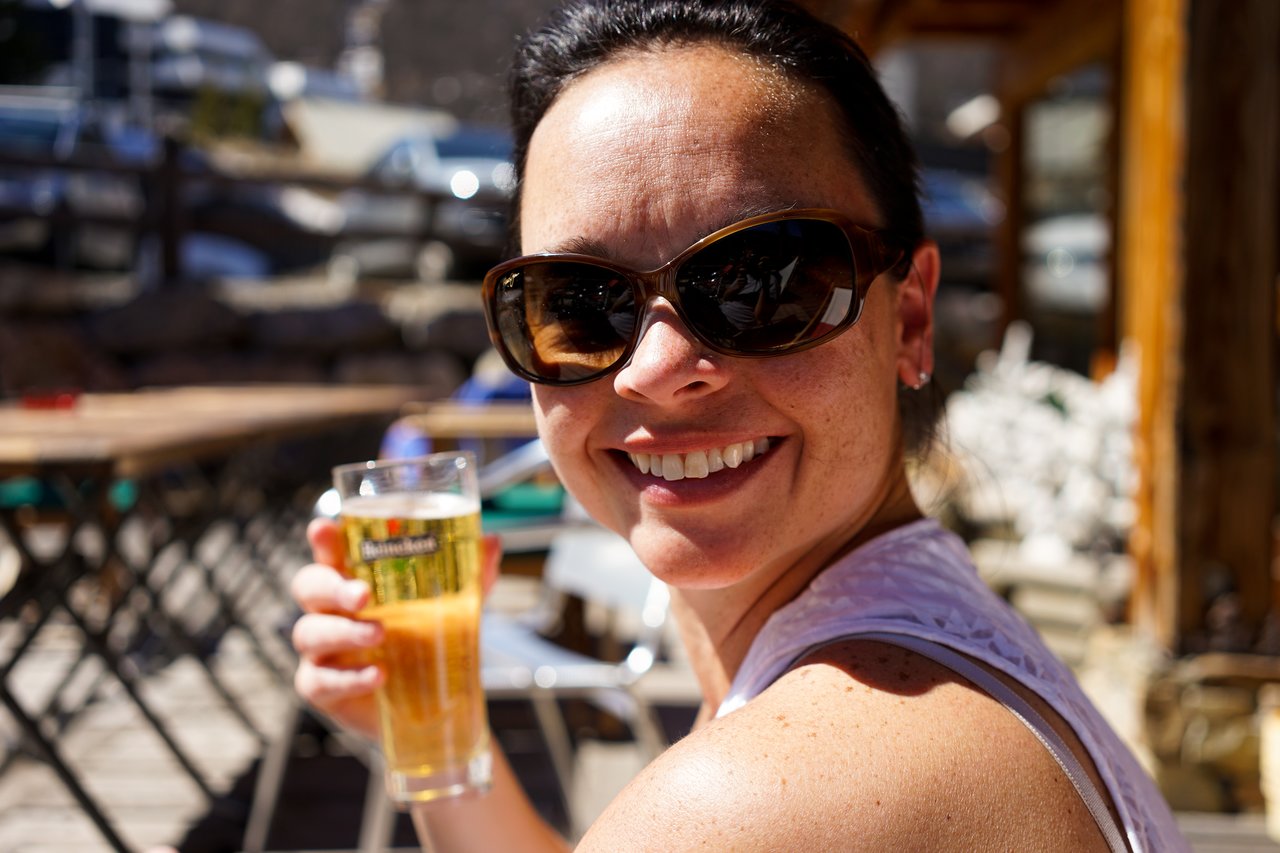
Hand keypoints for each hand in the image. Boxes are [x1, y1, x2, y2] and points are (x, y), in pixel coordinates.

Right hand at [291, 517, 501, 741]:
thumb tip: (492, 540)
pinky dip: (349, 678)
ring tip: (379, 634)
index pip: (329, 553)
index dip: (322, 541)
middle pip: (309, 587)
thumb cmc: (426, 639)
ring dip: (344, 632)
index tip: (323, 529)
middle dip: (331, 587)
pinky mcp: (321, 688)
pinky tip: (378, 675)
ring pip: (309, 633)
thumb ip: (471, 575)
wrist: (427, 705)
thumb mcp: (454, 606)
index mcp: (352, 580)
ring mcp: (320, 651)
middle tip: (363, 595)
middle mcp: (329, 611)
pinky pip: (320, 680)